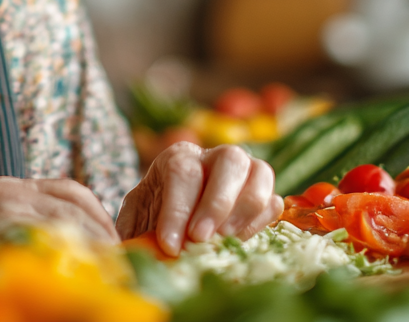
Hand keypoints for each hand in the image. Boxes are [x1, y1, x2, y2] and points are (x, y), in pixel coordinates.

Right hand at [0, 177, 116, 302]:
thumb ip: (30, 233)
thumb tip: (84, 260)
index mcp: (12, 189)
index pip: (76, 194)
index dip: (103, 222)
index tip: (120, 253)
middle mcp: (7, 192)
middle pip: (77, 205)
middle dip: (105, 238)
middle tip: (121, 271)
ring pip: (63, 223)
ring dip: (90, 251)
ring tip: (103, 280)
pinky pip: (32, 248)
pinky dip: (56, 265)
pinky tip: (65, 285)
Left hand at [116, 142, 281, 256]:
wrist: (173, 222)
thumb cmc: (152, 218)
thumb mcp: (136, 220)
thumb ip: (137, 231)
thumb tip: (136, 251)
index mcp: (178, 157)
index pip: (182, 172)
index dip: (177, 210)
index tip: (169, 245)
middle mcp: (214, 156)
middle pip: (230, 160)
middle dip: (217, 202)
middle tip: (200, 238)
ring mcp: (244, 172)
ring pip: (260, 172)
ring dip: (245, 210)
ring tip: (224, 241)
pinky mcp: (263, 194)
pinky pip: (273, 201)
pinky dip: (261, 222)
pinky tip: (240, 241)